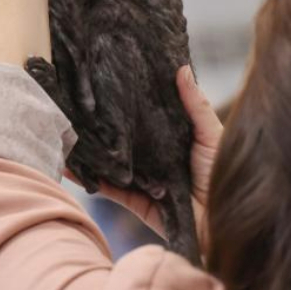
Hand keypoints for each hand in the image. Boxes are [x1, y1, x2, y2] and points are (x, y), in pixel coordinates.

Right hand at [70, 66, 221, 254]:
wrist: (224, 220)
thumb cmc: (225, 173)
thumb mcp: (211, 134)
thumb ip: (195, 105)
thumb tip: (182, 68)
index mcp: (174, 139)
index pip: (147, 117)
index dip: (130, 102)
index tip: (109, 80)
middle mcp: (156, 158)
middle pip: (126, 140)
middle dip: (104, 127)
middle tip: (78, 105)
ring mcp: (145, 180)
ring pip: (112, 164)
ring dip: (91, 153)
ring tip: (65, 134)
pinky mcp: (137, 202)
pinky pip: (110, 189)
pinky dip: (89, 179)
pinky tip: (69, 166)